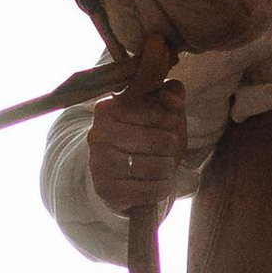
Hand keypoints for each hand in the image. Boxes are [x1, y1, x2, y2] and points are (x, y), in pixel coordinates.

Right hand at [85, 29, 187, 215]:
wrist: (116, 175)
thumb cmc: (143, 136)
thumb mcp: (157, 109)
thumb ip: (168, 90)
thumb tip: (168, 82)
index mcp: (109, 107)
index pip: (161, 112)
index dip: (172, 121)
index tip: (165, 125)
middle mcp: (99, 133)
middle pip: (163, 141)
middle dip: (172, 148)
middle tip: (165, 151)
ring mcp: (100, 163)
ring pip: (158, 166)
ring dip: (167, 169)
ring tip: (159, 166)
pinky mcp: (106, 190)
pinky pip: (151, 190)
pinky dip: (161, 188)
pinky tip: (156, 183)